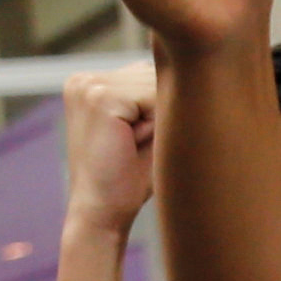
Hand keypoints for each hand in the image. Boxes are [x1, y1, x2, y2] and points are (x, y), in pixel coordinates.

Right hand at [61, 64, 157, 234]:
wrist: (101, 215)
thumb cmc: (127, 180)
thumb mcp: (145, 128)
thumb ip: (156, 95)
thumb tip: (197, 65)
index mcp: (89, 84)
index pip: (146, 73)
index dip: (156, 109)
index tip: (132, 142)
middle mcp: (83, 79)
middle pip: (152, 73)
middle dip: (157, 112)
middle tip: (132, 149)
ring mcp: (88, 85)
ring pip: (155, 83)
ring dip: (155, 119)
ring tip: (131, 147)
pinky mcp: (100, 97)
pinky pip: (152, 96)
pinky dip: (152, 125)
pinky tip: (130, 144)